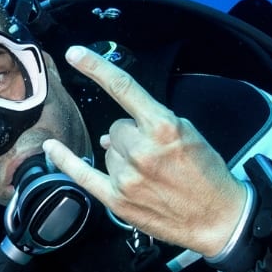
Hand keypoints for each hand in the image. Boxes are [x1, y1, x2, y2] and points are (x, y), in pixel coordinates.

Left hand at [41, 46, 248, 256]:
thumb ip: (151, 125)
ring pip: (108, 151)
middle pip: (116, 128)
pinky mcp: (117, 200)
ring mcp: (127, 176)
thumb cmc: (207, 175)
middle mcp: (141, 150)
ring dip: (123, 158)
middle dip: (131, 137)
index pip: (122, 87)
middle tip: (155, 156)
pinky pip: (83, 174)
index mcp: (163, 127)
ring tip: (150, 175)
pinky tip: (52, 148)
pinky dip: (65, 160)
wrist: (218, 218)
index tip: (75, 54)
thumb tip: (111, 134)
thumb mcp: (189, 135)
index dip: (96, 67)